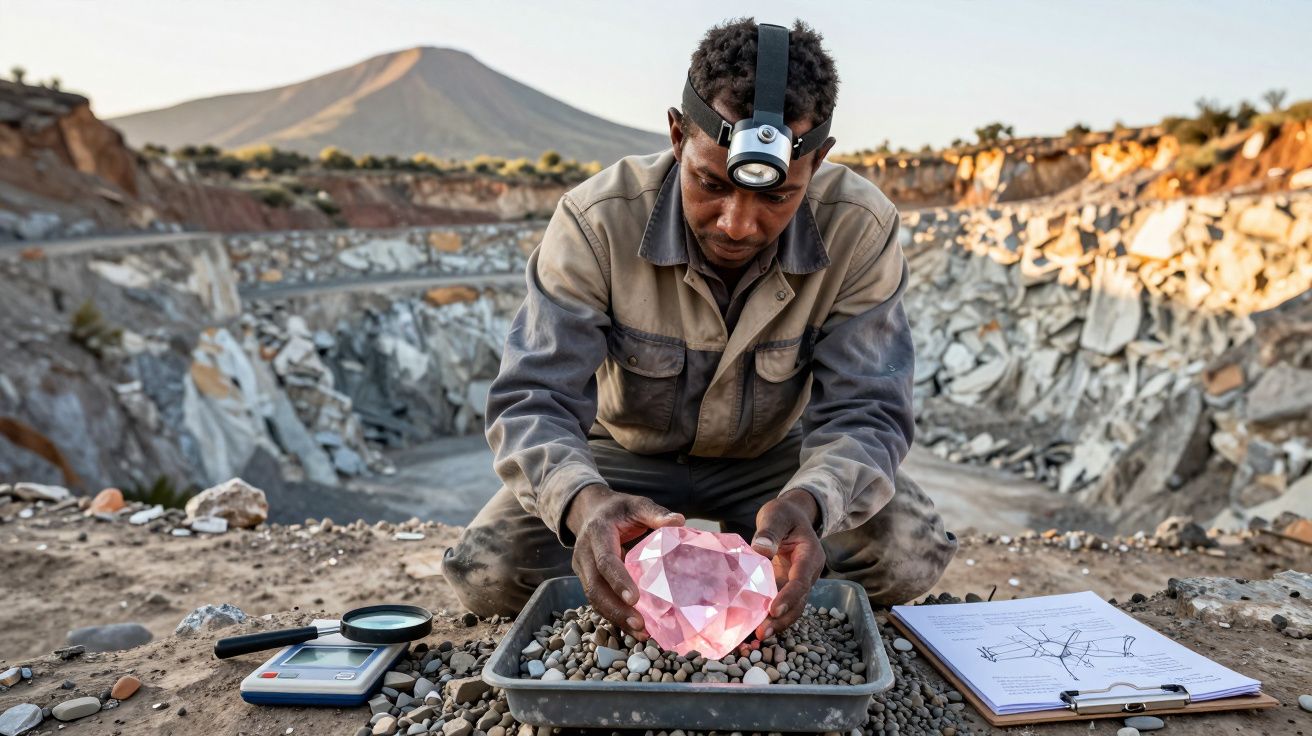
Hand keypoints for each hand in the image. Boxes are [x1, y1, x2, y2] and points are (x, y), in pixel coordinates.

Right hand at [565, 484, 684, 639]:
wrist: (590, 510)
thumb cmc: (618, 509)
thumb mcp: (636, 505)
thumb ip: (655, 513)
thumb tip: (679, 521)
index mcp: (597, 533)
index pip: (605, 561)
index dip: (618, 580)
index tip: (635, 599)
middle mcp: (584, 553)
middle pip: (594, 587)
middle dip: (616, 609)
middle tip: (640, 625)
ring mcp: (582, 569)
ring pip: (594, 599)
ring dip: (615, 618)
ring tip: (641, 633)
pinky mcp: (586, 579)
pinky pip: (598, 601)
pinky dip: (615, 616)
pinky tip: (634, 629)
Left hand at [750, 489, 823, 639]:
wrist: (791, 517)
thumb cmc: (784, 514)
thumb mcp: (777, 515)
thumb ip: (770, 531)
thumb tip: (761, 549)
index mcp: (810, 555)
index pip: (801, 580)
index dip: (789, 597)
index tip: (773, 610)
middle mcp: (807, 573)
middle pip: (800, 601)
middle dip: (783, 619)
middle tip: (763, 632)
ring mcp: (797, 582)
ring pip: (792, 608)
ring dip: (777, 624)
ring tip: (757, 637)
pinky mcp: (785, 587)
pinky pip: (780, 605)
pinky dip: (769, 618)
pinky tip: (752, 630)